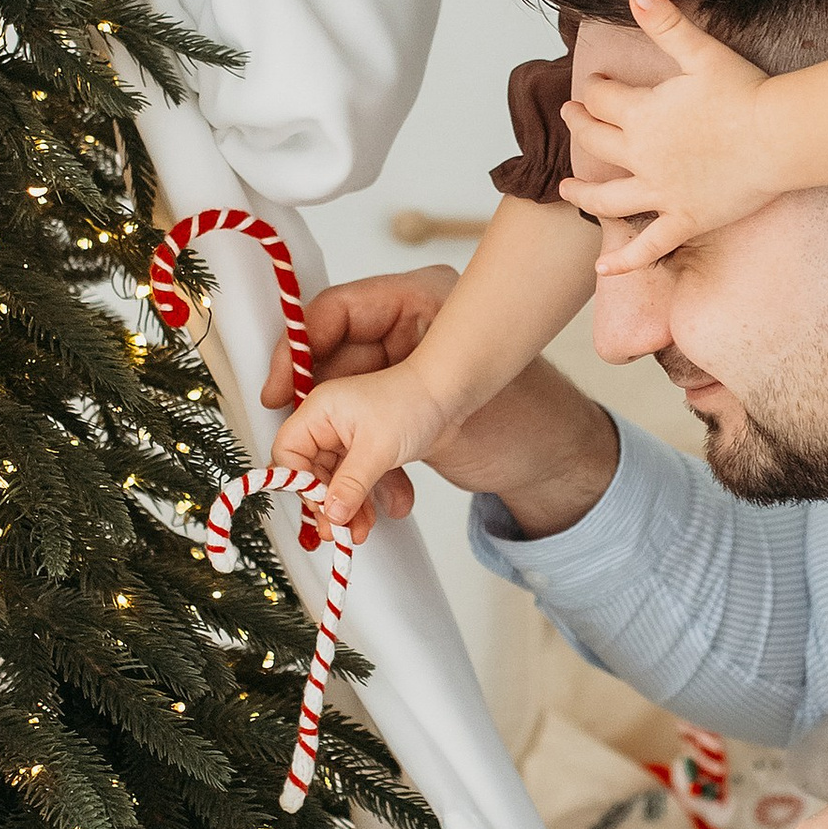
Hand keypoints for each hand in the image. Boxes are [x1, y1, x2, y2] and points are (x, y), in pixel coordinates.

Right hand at [265, 266, 618, 540]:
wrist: (555, 452)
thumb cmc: (515, 416)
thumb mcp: (423, 436)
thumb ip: (364, 467)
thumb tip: (326, 508)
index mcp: (402, 306)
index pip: (323, 322)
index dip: (291, 359)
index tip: (273, 399)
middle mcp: (395, 338)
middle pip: (324, 379)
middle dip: (319, 446)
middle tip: (315, 494)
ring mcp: (396, 380)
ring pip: (344, 420)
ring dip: (345, 476)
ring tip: (356, 522)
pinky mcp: (400, 419)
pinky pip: (366, 444)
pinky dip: (372, 480)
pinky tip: (391, 506)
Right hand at [274, 356, 458, 533]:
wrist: (449, 395)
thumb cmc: (413, 402)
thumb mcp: (378, 448)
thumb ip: (351, 484)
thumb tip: (332, 513)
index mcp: (320, 412)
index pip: (288, 452)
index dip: (299, 482)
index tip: (318, 504)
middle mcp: (328, 425)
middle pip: (311, 473)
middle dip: (327, 504)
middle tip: (338, 529)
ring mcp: (346, 439)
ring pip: (335, 483)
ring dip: (347, 509)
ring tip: (359, 531)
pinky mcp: (365, 452)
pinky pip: (356, 483)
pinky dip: (365, 501)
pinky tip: (377, 514)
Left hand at [561, 0, 782, 275]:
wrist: (781, 137)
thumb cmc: (747, 92)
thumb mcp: (702, 51)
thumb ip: (666, 23)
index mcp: (643, 115)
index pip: (603, 99)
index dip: (596, 89)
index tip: (595, 86)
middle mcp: (643, 157)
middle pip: (597, 142)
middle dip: (581, 127)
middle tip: (571, 118)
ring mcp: (662, 193)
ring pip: (609, 199)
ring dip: (583, 194)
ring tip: (567, 190)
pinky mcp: (685, 221)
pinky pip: (648, 247)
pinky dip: (624, 262)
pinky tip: (601, 271)